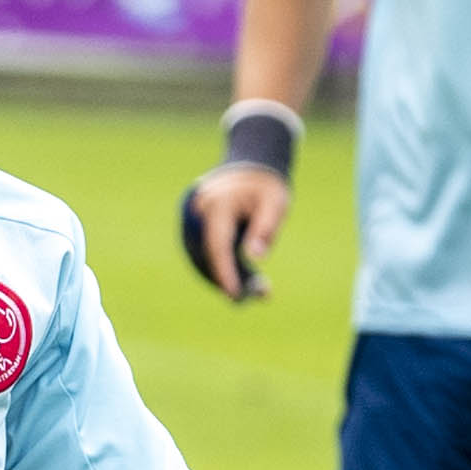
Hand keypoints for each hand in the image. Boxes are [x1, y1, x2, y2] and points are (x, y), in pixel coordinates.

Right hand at [185, 163, 287, 300]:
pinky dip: (219, 266)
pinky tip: (240, 280)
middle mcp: (201, 210)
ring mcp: (195, 216)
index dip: (224, 272)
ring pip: (202, 255)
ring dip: (221, 276)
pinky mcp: (197, 224)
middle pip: (207, 254)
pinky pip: (204, 250)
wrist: (252, 168)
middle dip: (224, 279)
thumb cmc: (268, 188)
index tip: (235, 295)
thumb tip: (256, 256)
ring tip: (251, 292)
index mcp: (219, 204)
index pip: (218, 245)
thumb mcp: (275, 204)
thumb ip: (265, 228)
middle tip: (246, 301)